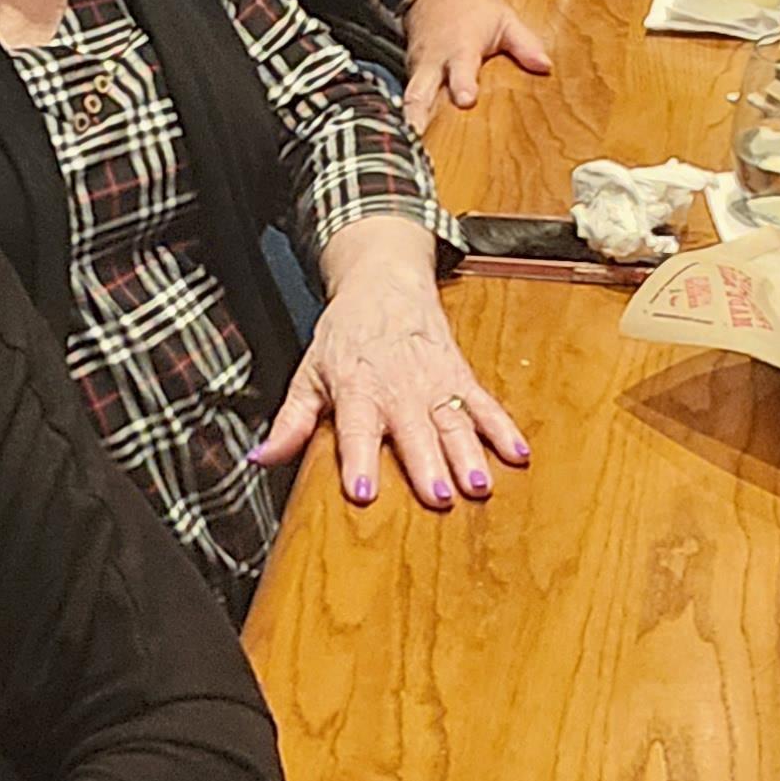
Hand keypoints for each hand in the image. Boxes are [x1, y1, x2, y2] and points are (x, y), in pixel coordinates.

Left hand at [254, 220, 526, 511]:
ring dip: (469, 454)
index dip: (358, 461)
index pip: (356, 430)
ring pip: (454, 422)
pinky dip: (504, 428)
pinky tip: (518, 454)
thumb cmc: (346, 334)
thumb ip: (290, 422)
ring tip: (480, 485)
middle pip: (414, 432)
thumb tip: (261, 458)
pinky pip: (485, 405)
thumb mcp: (309, 374)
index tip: (363, 492)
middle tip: (439, 497)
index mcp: (357, 390)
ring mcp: (434, 383)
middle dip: (427, 464)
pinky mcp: (460, 377)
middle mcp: (399, 389)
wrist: (385, 283)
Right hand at [402, 0, 550, 128]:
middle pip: (421, 91)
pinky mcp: (412, 72)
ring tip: (412, 141)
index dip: (462, 85)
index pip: (460, 70)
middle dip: (418, 113)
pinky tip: (416, 132)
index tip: (465, 100)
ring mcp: (419, 68)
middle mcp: (436, 61)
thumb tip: (545, 66)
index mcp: (461, 48)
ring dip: (411, 117)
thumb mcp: (503, 18)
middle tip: (417, 134)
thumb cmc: (469, 2)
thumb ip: (524, 44)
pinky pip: (411, 94)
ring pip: (410, 96)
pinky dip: (413, 111)